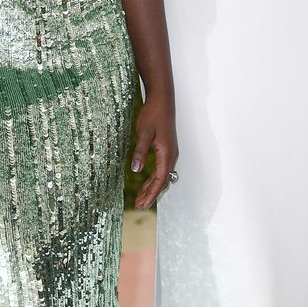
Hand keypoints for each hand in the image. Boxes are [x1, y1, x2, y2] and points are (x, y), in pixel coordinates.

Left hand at [129, 93, 177, 210]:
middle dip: (151, 195)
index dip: (150, 194)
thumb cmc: (153, 114)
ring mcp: (170, 152)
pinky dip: (153, 178)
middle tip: (139, 206)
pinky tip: (145, 183)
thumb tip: (136, 170)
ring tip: (141, 198)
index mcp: (167, 153)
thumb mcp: (144, 132)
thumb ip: (140, 151)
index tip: (141, 204)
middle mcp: (171, 155)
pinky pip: (161, 169)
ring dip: (152, 188)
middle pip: (162, 181)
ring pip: (162, 176)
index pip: (160, 180)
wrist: (162, 100)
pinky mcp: (166, 149)